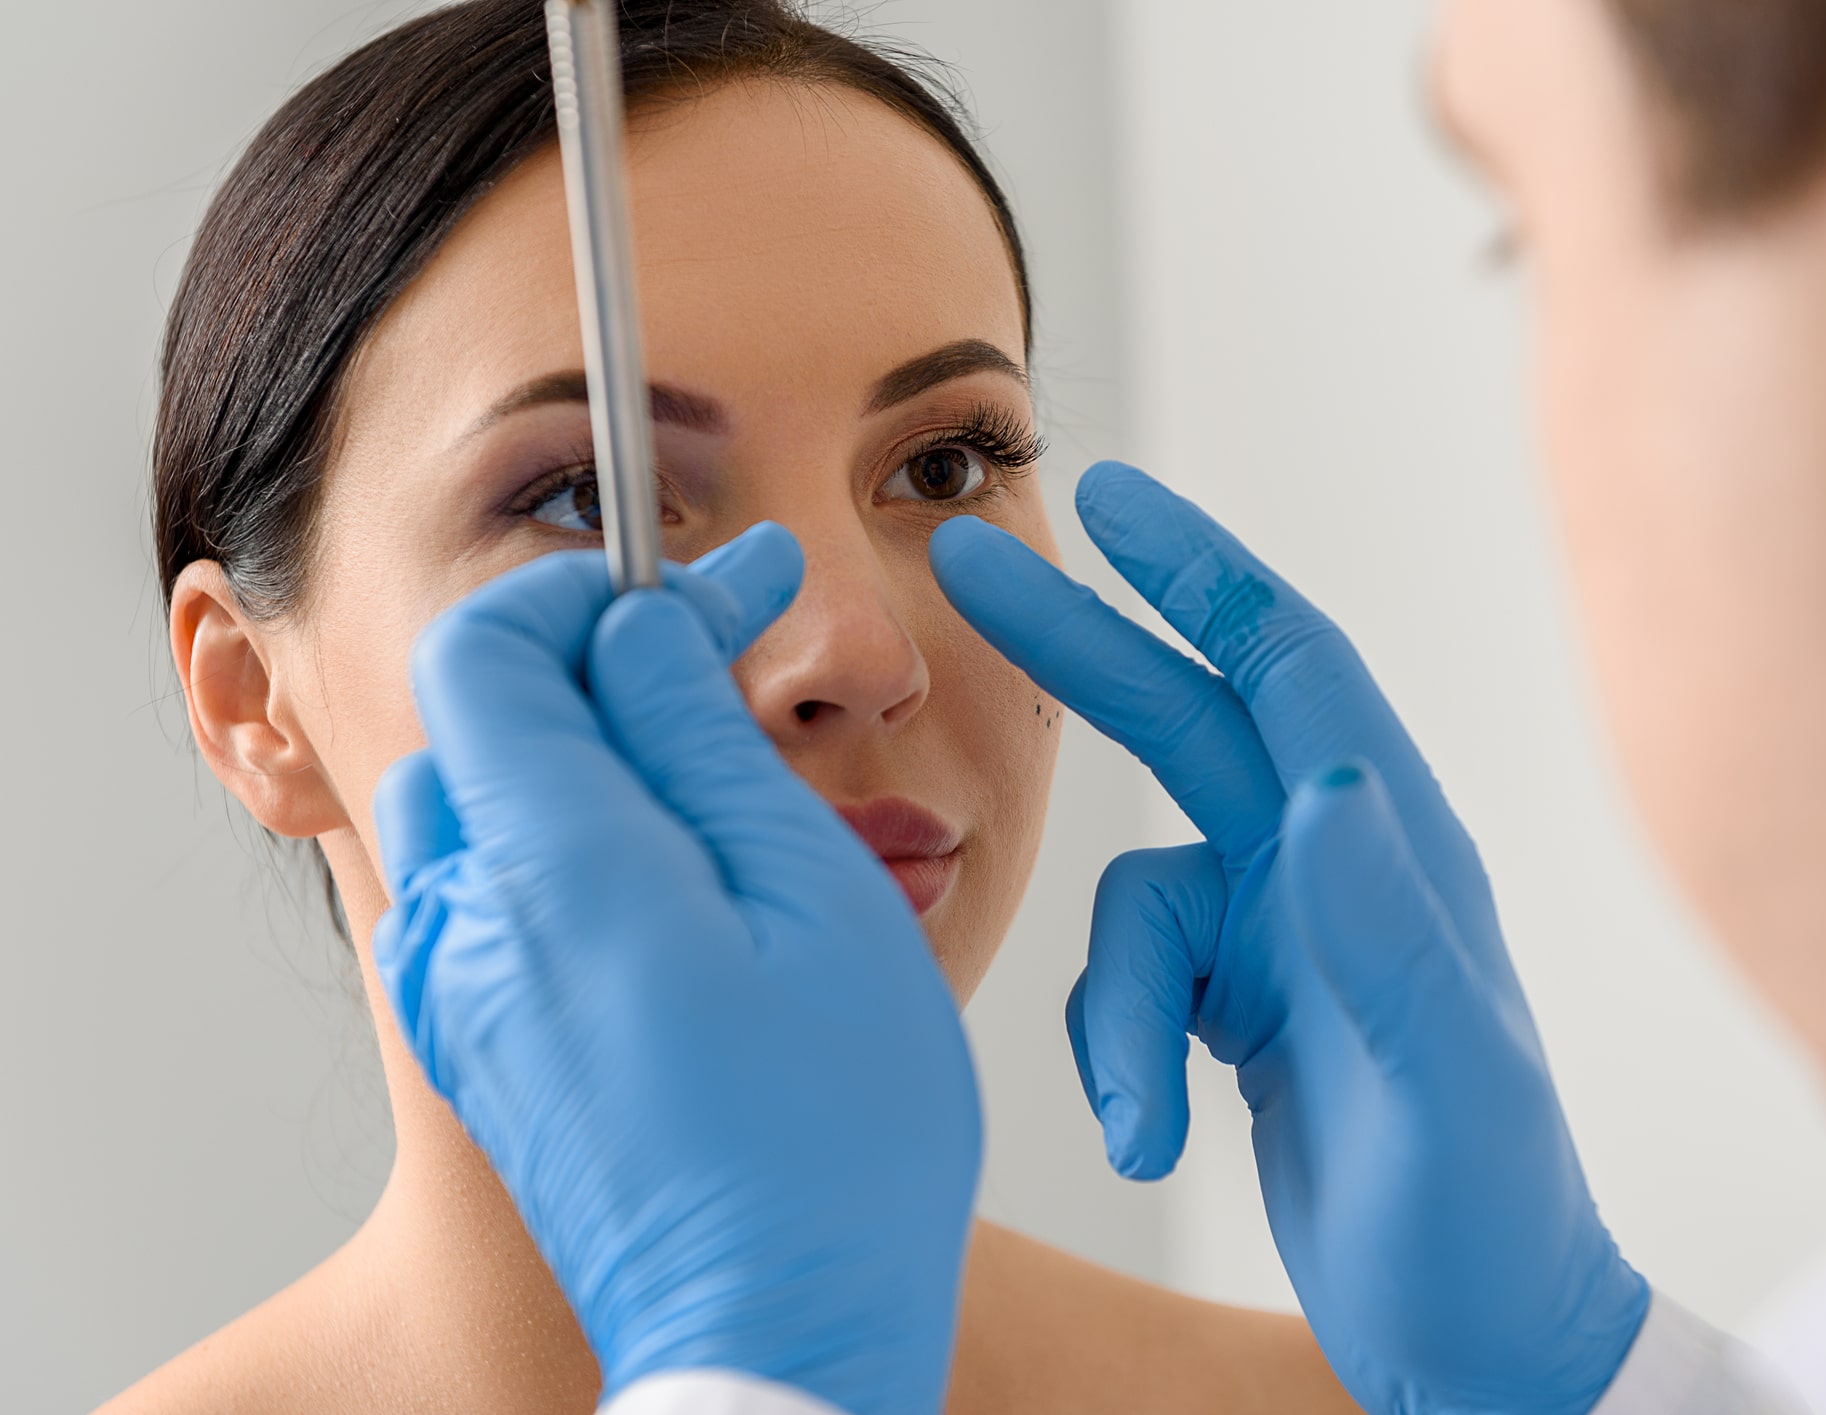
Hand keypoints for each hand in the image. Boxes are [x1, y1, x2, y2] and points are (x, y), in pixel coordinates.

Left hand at [370, 529, 979, 1414]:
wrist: (777, 1337)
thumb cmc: (831, 1140)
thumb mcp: (810, 896)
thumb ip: (706, 736)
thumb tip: (645, 624)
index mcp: (554, 869)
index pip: (496, 645)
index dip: (599, 589)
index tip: (715, 588)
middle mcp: (473, 923)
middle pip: (484, 714)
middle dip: (604, 658)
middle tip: (734, 666)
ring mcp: (464, 994)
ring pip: (484, 797)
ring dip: (588, 748)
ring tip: (716, 778)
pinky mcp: (483, 1045)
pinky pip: (490, 888)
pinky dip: (567, 835)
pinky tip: (675, 877)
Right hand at [929, 465, 1647, 1414]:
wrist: (1472, 1335)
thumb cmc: (1486, 1217)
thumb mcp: (1445, 1079)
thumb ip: (1384, 929)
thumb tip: (1332, 778)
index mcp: (1394, 849)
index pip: (1291, 669)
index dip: (1201, 574)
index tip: (1109, 500)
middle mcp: (1332, 869)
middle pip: (1183, 719)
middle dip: (1081, 645)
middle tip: (973, 568)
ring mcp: (1279, 935)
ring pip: (1132, 907)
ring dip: (1116, 1015)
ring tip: (1143, 1119)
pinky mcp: (1235, 1005)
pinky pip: (1125, 988)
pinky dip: (1114, 1055)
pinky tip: (1151, 1133)